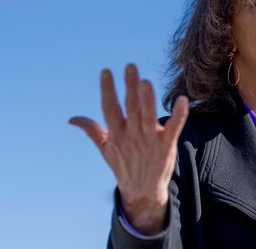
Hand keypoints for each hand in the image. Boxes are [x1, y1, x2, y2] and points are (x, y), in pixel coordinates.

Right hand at [69, 64, 188, 234]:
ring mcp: (150, 141)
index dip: (108, 90)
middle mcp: (132, 135)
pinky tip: (182, 100)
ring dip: (147, 99)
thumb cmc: (123, 165)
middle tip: (131, 67)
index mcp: (116, 134)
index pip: (110, 108)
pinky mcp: (167, 146)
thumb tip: (72, 119)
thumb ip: (92, 130)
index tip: (106, 71)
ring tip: (146, 81)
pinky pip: (174, 128)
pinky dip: (179, 115)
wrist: (142, 190)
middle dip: (130, 87)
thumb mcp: (105, 149)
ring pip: (148, 116)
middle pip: (131, 108)